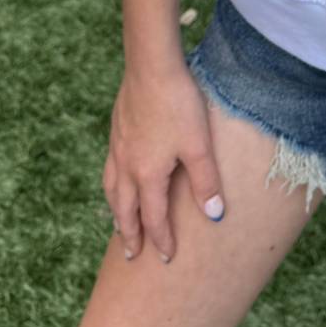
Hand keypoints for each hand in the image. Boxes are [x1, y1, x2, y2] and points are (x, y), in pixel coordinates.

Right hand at [103, 63, 225, 263]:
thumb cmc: (179, 105)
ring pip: (112, 190)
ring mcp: (118, 148)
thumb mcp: (198, 146)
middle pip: (125, 209)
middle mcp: (127, 165)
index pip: (154, 217)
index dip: (162, 240)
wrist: (151, 67)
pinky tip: (119, 180)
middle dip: (130, 234)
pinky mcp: (117, 130)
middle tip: (131, 255)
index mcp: (147, 174)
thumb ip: (206, 182)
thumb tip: (214, 216)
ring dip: (117, 211)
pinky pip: (110, 169)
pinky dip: (113, 186)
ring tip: (119, 223)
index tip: (167, 259)